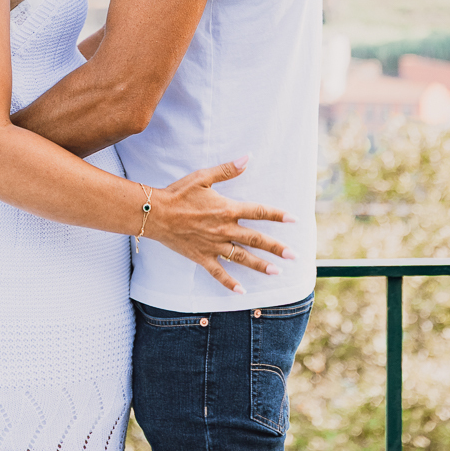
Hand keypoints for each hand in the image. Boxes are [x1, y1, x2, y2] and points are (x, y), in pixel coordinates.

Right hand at [144, 158, 296, 294]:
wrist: (155, 213)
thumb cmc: (178, 193)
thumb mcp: (202, 177)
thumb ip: (227, 170)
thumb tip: (248, 158)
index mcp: (226, 209)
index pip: (258, 212)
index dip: (277, 215)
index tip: (293, 219)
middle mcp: (224, 229)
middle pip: (255, 239)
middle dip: (276, 248)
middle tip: (294, 256)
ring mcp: (213, 245)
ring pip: (242, 257)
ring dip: (260, 266)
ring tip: (277, 272)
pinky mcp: (201, 257)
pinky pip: (218, 273)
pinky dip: (230, 283)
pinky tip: (241, 292)